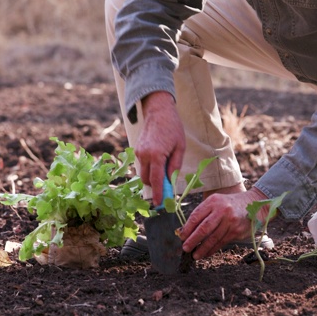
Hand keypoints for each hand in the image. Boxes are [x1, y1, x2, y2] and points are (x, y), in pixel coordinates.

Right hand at [135, 91, 184, 205]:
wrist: (159, 111)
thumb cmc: (173, 128)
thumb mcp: (180, 147)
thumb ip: (175, 165)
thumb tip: (170, 180)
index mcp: (156, 155)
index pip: (155, 180)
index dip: (158, 193)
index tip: (159, 204)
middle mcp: (144, 155)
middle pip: (147, 180)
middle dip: (155, 185)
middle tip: (168, 186)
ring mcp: (138, 152)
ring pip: (143, 173)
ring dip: (152, 176)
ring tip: (166, 169)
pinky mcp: (137, 149)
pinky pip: (142, 165)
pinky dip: (150, 168)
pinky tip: (160, 161)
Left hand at [179, 187, 268, 259]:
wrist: (252, 203)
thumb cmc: (229, 204)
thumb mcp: (216, 202)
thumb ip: (203, 213)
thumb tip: (186, 231)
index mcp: (213, 201)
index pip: (196, 216)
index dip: (187, 228)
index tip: (181, 237)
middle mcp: (222, 210)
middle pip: (204, 228)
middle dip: (193, 240)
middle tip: (185, 248)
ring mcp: (230, 221)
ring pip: (213, 238)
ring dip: (202, 248)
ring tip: (195, 255)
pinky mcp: (236, 230)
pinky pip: (222, 242)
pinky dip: (213, 249)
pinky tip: (207, 253)